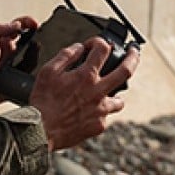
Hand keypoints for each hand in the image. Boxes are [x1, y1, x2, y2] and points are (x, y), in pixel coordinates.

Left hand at [0, 16, 38, 111]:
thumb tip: (17, 24)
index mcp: (1, 41)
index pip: (18, 27)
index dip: (28, 24)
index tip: (35, 25)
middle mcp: (10, 52)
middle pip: (28, 42)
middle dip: (35, 39)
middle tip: (37, 40)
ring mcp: (14, 66)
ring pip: (31, 58)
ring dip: (34, 55)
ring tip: (32, 55)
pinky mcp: (16, 79)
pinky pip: (29, 75)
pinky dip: (33, 72)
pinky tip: (32, 70)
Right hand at [29, 37, 140, 151]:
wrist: (40, 131)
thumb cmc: (42, 102)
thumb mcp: (48, 71)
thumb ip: (66, 55)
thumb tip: (79, 47)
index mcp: (86, 76)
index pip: (103, 49)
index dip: (99, 42)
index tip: (94, 45)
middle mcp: (98, 91)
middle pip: (125, 71)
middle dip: (133, 57)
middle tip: (134, 52)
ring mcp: (100, 110)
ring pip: (120, 100)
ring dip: (116, 93)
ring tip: (109, 92)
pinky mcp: (98, 125)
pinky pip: (106, 116)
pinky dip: (100, 111)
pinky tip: (90, 111)